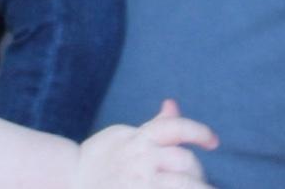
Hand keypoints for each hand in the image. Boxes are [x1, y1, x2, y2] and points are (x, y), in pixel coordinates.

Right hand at [76, 100, 217, 186]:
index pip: (177, 128)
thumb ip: (155, 126)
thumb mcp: (126, 136)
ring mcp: (140, 182)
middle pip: (185, 161)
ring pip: (182, 183)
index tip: (213, 141)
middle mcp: (142, 159)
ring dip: (195, 187)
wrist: (70, 180)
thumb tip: (172, 103)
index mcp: (140, 139)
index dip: (199, 131)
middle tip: (200, 183)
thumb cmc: (103, 159)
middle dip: (197, 173)